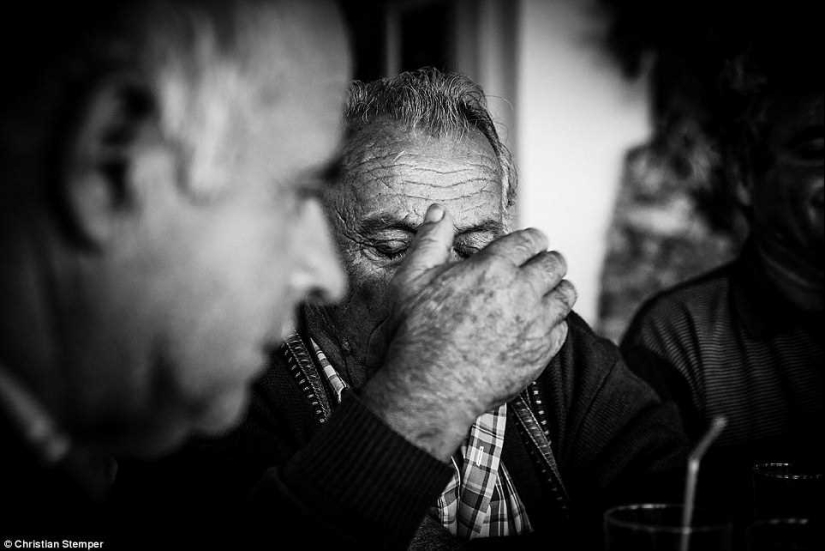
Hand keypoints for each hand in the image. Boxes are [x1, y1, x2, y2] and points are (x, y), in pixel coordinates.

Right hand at [362, 204, 575, 460]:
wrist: (430, 389)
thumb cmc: (417, 333)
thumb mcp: (412, 279)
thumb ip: (431, 240)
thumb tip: (440, 211)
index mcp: (493, 268)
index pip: (530, 240)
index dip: (533, 238)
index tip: (532, 242)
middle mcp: (521, 292)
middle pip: (555, 263)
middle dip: (549, 260)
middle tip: (542, 264)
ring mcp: (535, 324)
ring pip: (566, 295)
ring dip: (558, 288)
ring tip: (547, 291)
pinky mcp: (540, 353)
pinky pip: (563, 328)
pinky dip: (555, 322)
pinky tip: (541, 323)